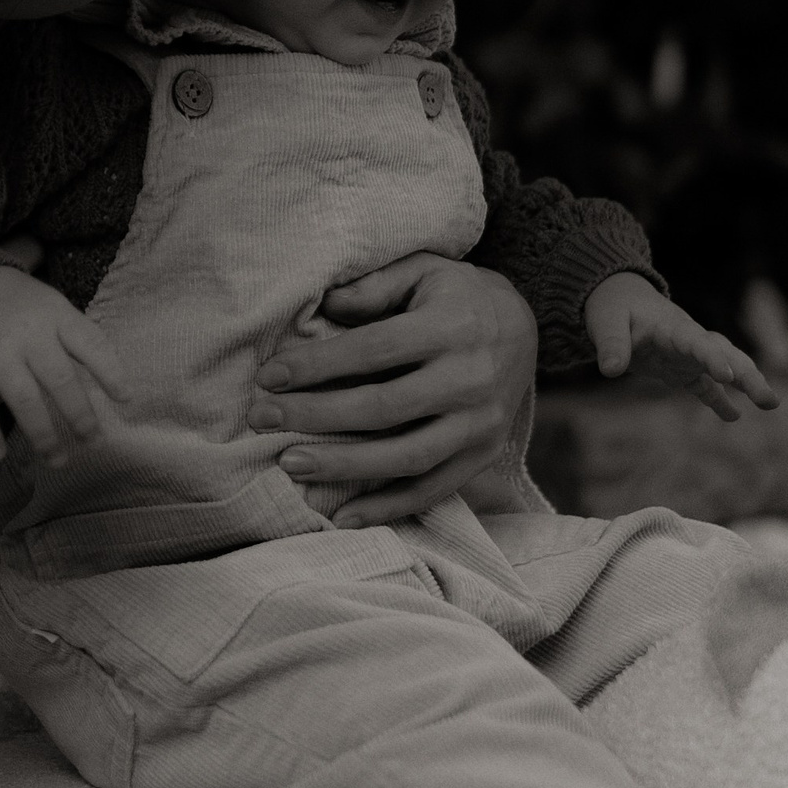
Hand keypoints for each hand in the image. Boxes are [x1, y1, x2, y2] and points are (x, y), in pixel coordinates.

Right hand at [0, 266, 129, 466]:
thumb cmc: (18, 305)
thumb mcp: (52, 307)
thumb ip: (75, 338)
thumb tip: (110, 383)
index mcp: (55, 315)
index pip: (90, 343)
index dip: (110, 372)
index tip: (126, 399)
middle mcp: (28, 333)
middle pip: (60, 379)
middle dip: (80, 416)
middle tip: (94, 442)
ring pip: (24, 399)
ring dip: (43, 435)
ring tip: (58, 460)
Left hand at [250, 254, 537, 526]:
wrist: (525, 325)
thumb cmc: (456, 295)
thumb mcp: (422, 271)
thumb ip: (374, 287)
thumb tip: (322, 308)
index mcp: (452, 327)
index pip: (374, 350)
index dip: (318, 365)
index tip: (270, 376)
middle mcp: (471, 379)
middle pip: (384, 408)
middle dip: (316, 416)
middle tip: (263, 419)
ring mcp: (481, 424)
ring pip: (407, 457)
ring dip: (344, 466)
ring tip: (291, 465)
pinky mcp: (483, 455)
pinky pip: (433, 490)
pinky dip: (388, 508)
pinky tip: (343, 516)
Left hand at [585, 272, 777, 423]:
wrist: (618, 298)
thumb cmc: (613, 307)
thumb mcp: (605, 321)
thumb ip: (610, 344)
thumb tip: (611, 370)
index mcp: (673, 327)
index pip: (698, 343)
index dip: (712, 358)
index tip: (727, 376)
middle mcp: (689, 341)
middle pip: (725, 356)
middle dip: (748, 376)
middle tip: (769, 400)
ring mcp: (688, 356)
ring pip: (726, 369)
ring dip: (747, 385)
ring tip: (771, 404)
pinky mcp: (681, 369)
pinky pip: (705, 387)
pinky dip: (719, 401)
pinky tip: (734, 417)